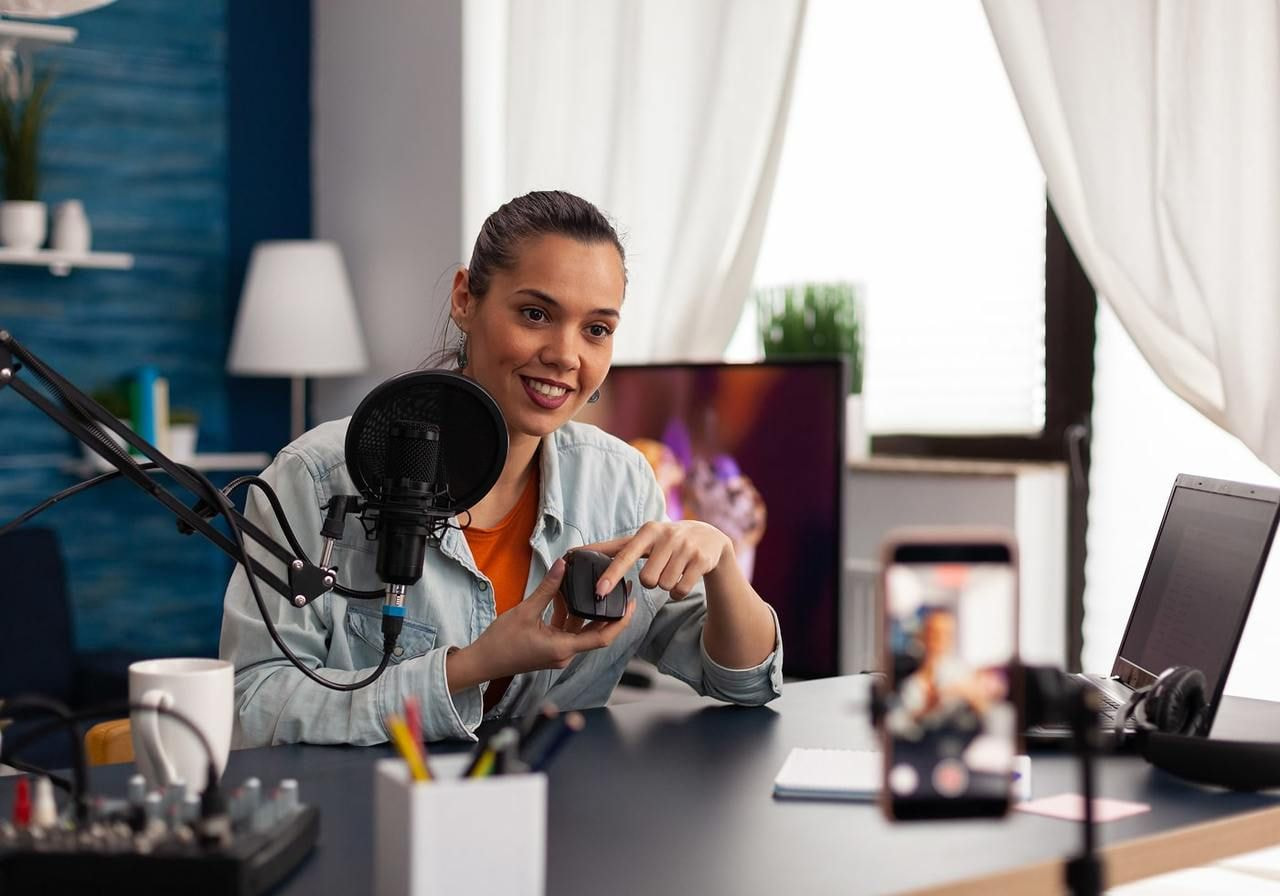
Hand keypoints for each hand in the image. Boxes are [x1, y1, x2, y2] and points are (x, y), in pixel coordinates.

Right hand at [445, 559, 636, 691]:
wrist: (482, 662)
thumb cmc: (501, 642)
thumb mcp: (526, 610)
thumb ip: (548, 588)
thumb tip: (562, 565)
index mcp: (563, 648)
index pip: (603, 637)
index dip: (620, 621)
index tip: (631, 604)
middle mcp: (565, 654)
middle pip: (596, 632)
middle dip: (610, 613)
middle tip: (622, 591)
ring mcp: (559, 653)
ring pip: (581, 630)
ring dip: (587, 611)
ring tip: (596, 589)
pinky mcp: (551, 648)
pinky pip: (567, 630)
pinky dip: (570, 615)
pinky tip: (565, 597)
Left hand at [586, 520, 732, 601]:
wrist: (711, 538)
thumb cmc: (667, 541)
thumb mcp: (644, 538)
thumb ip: (614, 548)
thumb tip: (575, 552)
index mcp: (648, 531)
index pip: (625, 555)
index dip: (611, 574)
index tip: (599, 590)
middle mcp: (667, 536)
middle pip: (647, 579)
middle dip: (651, 580)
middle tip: (660, 568)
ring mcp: (686, 547)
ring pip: (664, 586)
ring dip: (666, 585)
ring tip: (673, 570)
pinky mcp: (702, 560)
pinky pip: (680, 590)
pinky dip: (678, 591)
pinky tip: (684, 577)